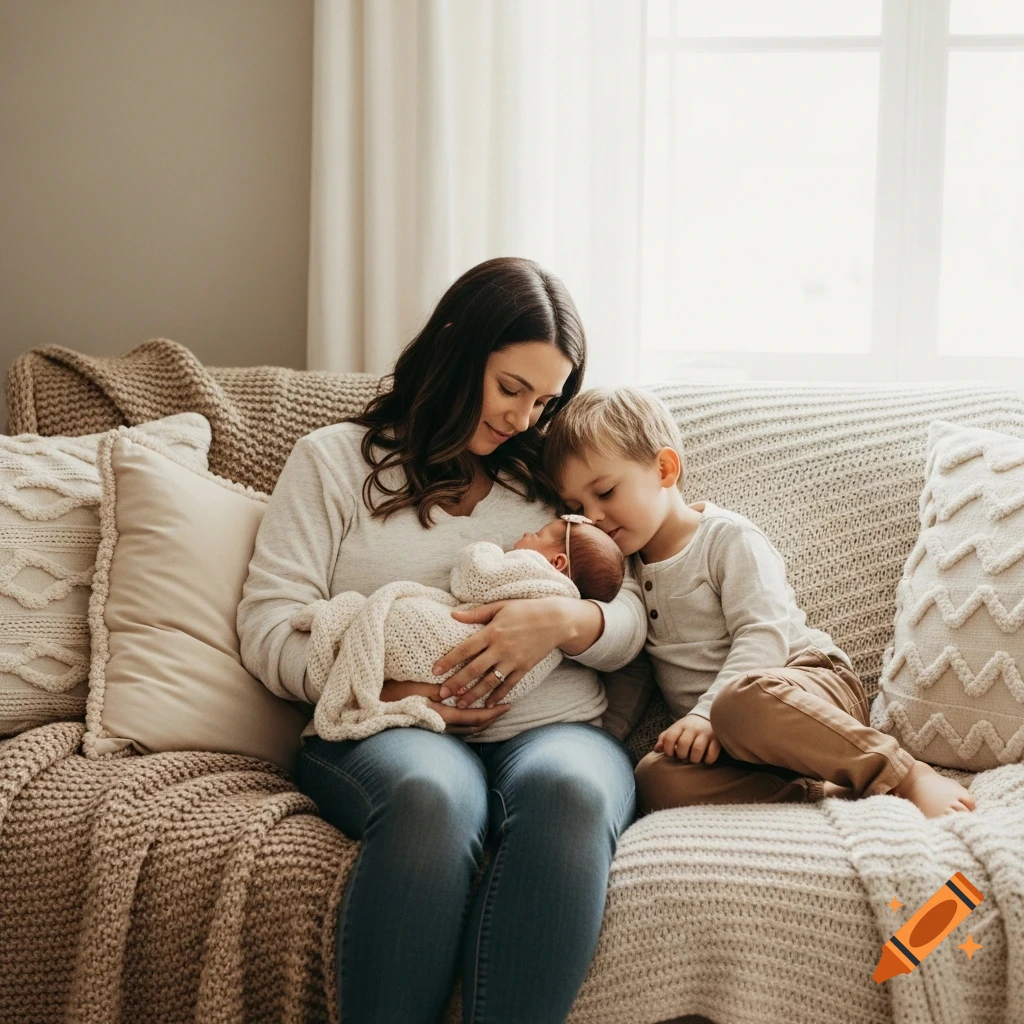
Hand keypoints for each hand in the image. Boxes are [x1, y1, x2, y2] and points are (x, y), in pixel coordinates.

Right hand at [380, 679, 509, 734]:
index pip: (476, 718)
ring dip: (480, 721)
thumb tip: (462, 689)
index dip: (493, 713)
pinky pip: (456, 727)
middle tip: (505, 708)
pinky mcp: (430, 726)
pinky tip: (469, 713)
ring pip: (466, 729)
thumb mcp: (419, 687)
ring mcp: (436, 729)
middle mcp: (442, 726)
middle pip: (474, 727)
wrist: (372, 708)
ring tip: (492, 710)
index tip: (507, 705)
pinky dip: (468, 721)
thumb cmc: (395, 693)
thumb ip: (441, 689)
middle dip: (491, 718)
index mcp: (442, 716)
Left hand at [433, 597, 570, 708]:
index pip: (465, 649)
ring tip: (460, 704)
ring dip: (473, 694)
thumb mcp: (500, 607)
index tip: (434, 671)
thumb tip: (453, 615)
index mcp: (492, 632)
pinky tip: (487, 704)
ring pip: (490, 681)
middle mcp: (501, 648)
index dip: (448, 661)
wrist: (556, 620)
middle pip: (474, 669)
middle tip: (440, 694)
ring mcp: (513, 660)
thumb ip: (476, 614)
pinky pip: (509, 685)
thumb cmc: (525, 609)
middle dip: (456, 683)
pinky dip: (498, 695)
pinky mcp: (524, 668)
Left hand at [655, 713, 721, 763]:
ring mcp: (705, 733)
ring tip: (693, 758)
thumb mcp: (675, 730)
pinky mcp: (717, 739)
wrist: (707, 717)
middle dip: (681, 755)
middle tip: (684, 756)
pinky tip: (704, 759)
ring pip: (697, 750)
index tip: (671, 754)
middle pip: (683, 744)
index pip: (669, 738)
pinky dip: (707, 760)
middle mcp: (693, 728)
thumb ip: (664, 739)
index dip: (668, 750)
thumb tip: (657, 750)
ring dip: (694, 759)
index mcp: (680, 725)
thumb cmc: (687, 728)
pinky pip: (712, 754)